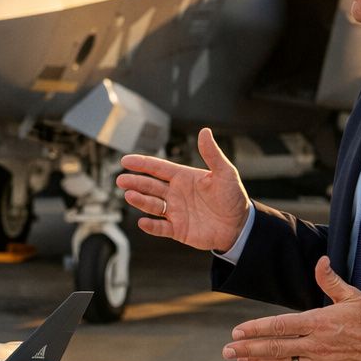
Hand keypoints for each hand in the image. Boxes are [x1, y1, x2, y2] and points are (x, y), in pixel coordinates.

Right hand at [115, 127, 249, 251]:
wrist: (240, 225)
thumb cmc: (233, 197)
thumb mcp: (225, 173)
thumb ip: (212, 154)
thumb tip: (204, 131)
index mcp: (183, 178)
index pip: (158, 168)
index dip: (142, 164)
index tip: (126, 161)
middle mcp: (175, 194)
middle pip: (150, 186)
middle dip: (135, 182)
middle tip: (120, 180)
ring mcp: (175, 212)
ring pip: (152, 205)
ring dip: (140, 201)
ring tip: (129, 196)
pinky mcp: (178, 230)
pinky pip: (161, 228)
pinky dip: (151, 226)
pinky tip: (143, 222)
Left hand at [222, 257, 360, 360]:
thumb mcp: (353, 295)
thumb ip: (330, 280)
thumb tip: (321, 261)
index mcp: (319, 322)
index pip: (279, 326)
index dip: (255, 329)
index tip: (237, 331)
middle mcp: (317, 345)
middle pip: (274, 348)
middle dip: (247, 348)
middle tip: (228, 350)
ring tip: (240, 360)